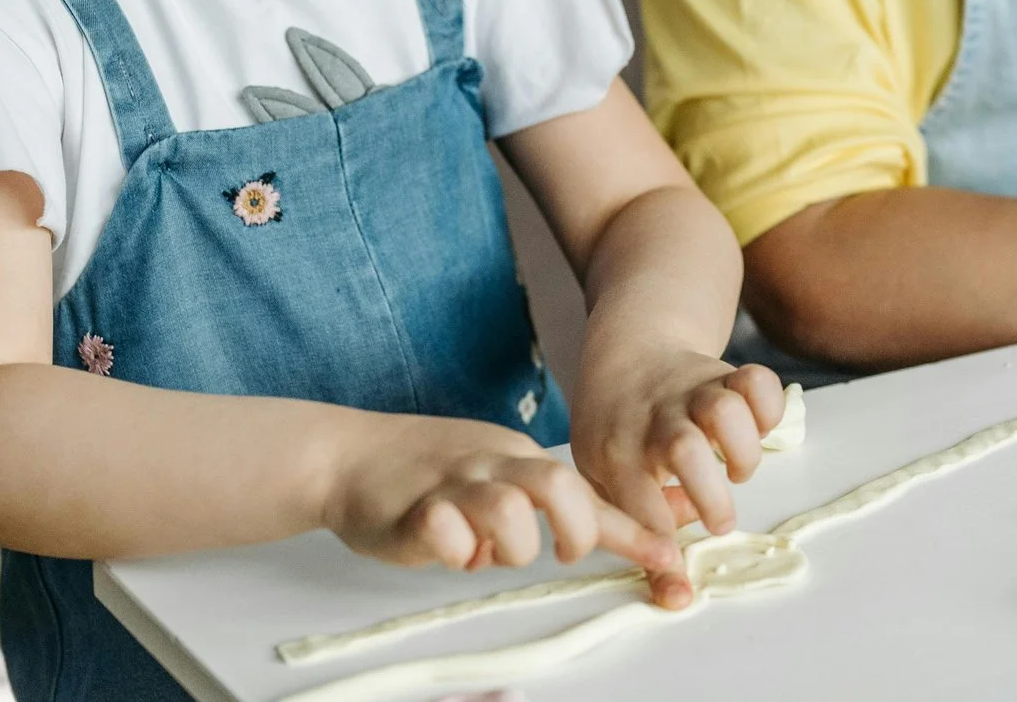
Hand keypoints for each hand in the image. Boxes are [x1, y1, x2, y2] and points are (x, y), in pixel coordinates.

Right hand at [323, 413, 679, 583]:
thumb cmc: (428, 473)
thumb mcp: (496, 475)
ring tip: (486, 551)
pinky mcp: (413, 509)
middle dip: (576, 532)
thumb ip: (544, 503)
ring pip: (509, 511)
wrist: (347, 454)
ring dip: (510, 547)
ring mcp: (453, 483)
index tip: (670, 561)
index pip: (586, 492)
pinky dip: (454, 550)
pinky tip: (444, 547)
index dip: (631, 531)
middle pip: (559, 486)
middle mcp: (493, 464)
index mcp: (518, 458)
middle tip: (561, 553)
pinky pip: (445, 530)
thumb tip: (605, 531)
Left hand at [568, 343, 785, 608]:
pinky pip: (758, 382)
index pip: (637, 507)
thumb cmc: (617, 429)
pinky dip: (769, 410)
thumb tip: (673, 567)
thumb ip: (632, 523)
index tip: (681, 586)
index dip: (661, 553)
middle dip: (711, 497)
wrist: (629, 349)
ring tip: (737, 472)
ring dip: (743, 452)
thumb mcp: (601, 474)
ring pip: (726, 411)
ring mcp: (693, 393)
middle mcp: (656, 420)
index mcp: (618, 451)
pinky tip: (755, 430)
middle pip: (685, 449)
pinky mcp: (726, 374)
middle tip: (719, 523)